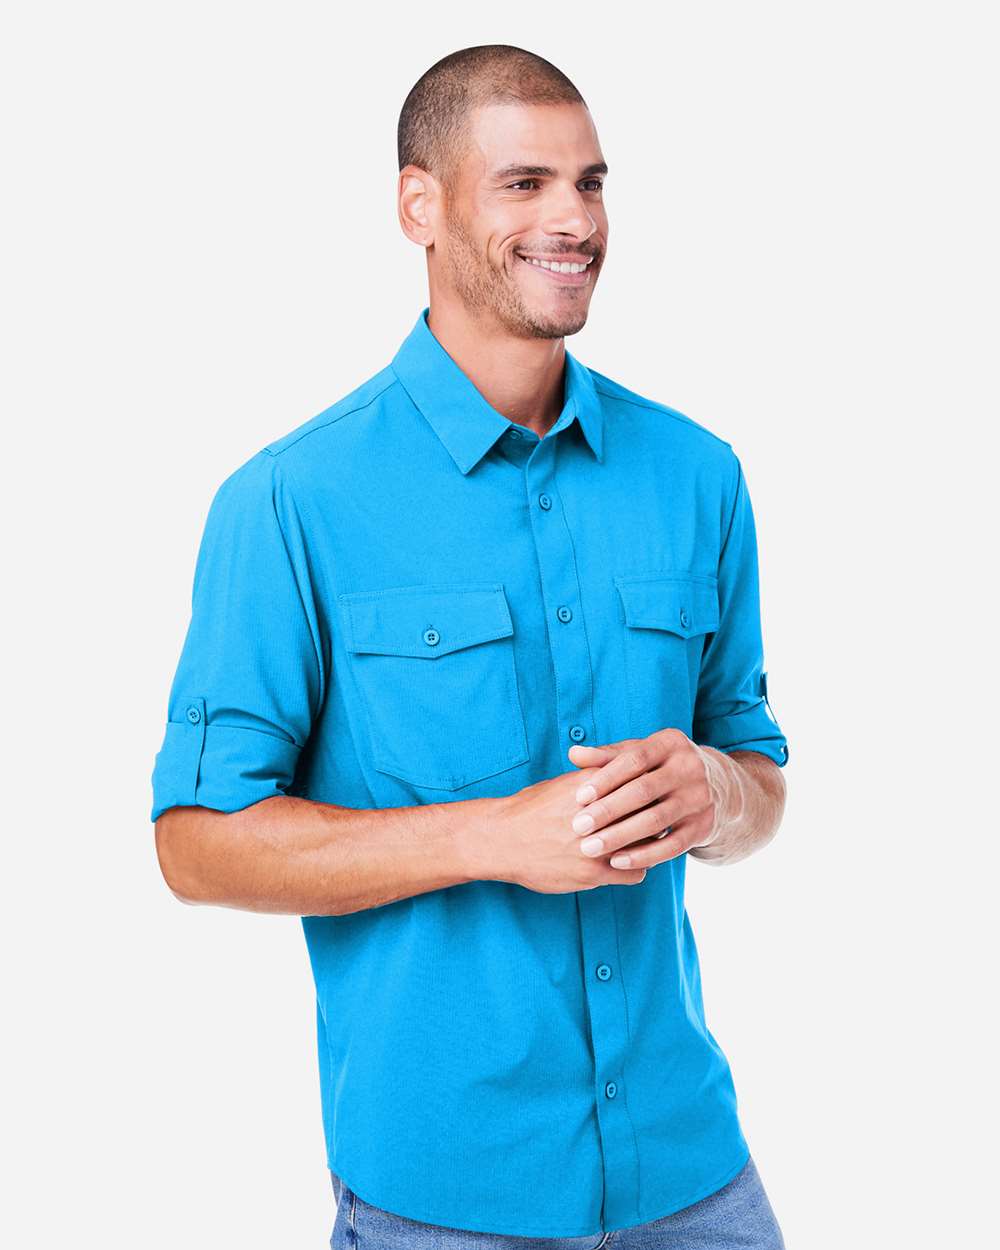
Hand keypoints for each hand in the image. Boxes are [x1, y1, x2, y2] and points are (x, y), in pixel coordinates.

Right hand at [481, 767, 649, 893]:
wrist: (502, 839)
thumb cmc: (531, 808)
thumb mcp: (564, 783)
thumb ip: (595, 777)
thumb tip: (621, 772)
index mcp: (594, 786)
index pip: (643, 783)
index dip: (652, 790)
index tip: (655, 794)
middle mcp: (599, 814)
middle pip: (651, 812)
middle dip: (656, 815)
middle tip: (657, 818)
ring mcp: (598, 845)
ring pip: (648, 844)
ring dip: (649, 844)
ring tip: (643, 842)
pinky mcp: (593, 873)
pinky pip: (635, 872)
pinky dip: (636, 868)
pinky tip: (626, 863)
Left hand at [566, 729, 732, 869]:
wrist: (718, 787)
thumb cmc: (662, 767)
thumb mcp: (642, 753)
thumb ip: (608, 755)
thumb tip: (573, 753)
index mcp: (670, 743)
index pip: (635, 759)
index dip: (605, 778)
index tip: (579, 796)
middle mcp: (690, 768)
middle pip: (644, 791)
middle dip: (608, 810)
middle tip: (578, 826)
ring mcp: (699, 798)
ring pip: (656, 820)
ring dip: (620, 836)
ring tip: (590, 847)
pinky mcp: (703, 826)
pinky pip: (672, 846)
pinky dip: (643, 855)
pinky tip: (617, 861)